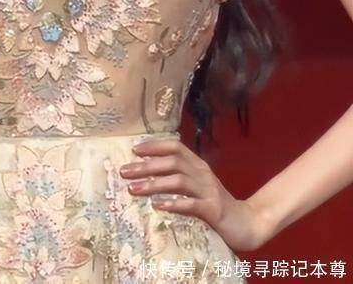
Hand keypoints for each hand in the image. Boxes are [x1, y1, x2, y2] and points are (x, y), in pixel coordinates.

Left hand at [119, 137, 269, 250]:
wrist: (247, 224)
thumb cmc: (215, 204)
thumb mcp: (197, 186)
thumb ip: (178, 176)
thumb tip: (146, 170)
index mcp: (198, 165)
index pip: (175, 147)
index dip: (154, 146)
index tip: (134, 150)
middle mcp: (203, 174)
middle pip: (172, 163)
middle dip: (146, 166)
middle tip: (124, 172)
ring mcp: (209, 191)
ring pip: (178, 181)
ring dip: (154, 184)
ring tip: (133, 189)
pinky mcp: (213, 210)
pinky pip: (191, 205)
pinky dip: (174, 204)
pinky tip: (158, 206)